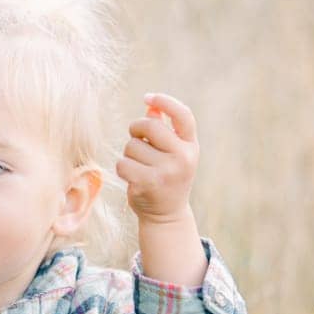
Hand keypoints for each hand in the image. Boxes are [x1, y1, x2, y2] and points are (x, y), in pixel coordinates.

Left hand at [116, 92, 198, 226]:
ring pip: (132, 146)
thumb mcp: (173, 153)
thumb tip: (151, 105)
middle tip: (136, 138)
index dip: (164, 101)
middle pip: (149, 126)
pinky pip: (123, 163)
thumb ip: (164, 128)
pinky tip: (132, 176)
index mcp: (190, 147)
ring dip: (129, 153)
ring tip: (139, 165)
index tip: (148, 97)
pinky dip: (123, 168)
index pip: (182, 115)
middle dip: (136, 129)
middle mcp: (182, 158)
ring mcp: (165, 172)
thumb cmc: (167, 177)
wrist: (167, 215)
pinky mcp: (146, 184)